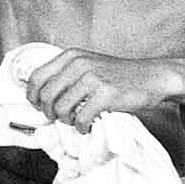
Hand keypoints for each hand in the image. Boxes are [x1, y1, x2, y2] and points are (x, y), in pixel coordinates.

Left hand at [24, 49, 173, 131]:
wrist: (152, 77)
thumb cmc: (118, 75)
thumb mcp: (88, 64)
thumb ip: (66, 74)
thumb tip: (40, 95)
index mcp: (70, 56)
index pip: (36, 77)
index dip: (32, 95)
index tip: (37, 106)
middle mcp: (78, 64)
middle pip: (45, 95)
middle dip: (48, 111)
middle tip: (58, 118)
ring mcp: (92, 78)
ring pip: (61, 108)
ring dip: (65, 120)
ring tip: (75, 121)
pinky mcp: (106, 94)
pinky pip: (82, 117)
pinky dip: (81, 127)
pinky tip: (86, 126)